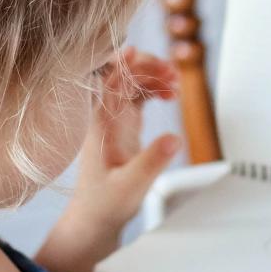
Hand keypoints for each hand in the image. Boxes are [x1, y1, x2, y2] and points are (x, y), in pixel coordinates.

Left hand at [60, 47, 181, 242]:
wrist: (95, 218)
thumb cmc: (105, 204)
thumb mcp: (132, 186)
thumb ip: (152, 162)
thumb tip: (174, 137)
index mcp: (101, 125)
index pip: (110, 83)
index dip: (124, 64)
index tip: (140, 52)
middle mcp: (104, 117)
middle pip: (122, 75)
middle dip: (147, 67)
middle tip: (173, 76)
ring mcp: (113, 120)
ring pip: (131, 83)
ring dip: (153, 77)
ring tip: (175, 85)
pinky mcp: (122, 126)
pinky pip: (137, 95)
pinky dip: (153, 89)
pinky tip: (169, 94)